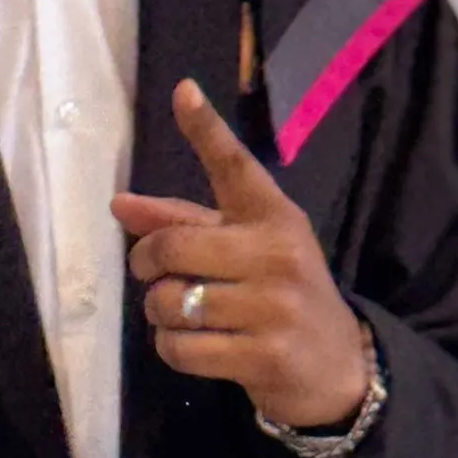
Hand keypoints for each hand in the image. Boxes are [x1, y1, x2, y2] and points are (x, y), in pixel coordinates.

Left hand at [111, 79, 372, 429]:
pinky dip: (171, 347)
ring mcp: (273, 306)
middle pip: (173, 246)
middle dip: (146, 263)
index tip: (183, 91)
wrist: (337, 366)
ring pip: (171, 301)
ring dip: (160, 312)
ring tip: (181, 314)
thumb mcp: (244, 249)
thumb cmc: (278, 295)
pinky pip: (181, 346)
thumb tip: (119, 204)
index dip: (206, 129)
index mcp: (274, 217)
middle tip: (150, 272)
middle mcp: (278, 253)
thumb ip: (183, 223)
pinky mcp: (264, 355)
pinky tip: (192, 344)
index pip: (235, 166)